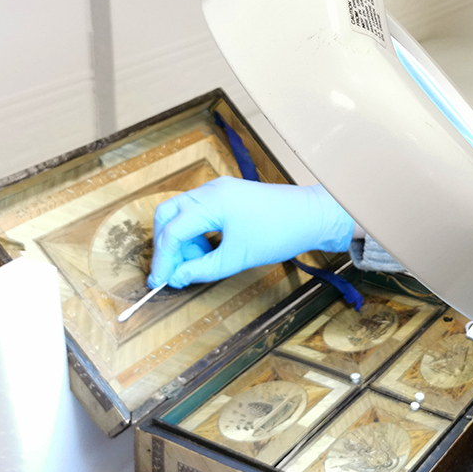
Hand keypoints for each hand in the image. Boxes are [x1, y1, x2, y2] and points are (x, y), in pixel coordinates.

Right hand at [148, 177, 353, 289]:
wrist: (314, 216)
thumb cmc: (280, 233)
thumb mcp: (237, 258)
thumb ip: (201, 269)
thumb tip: (176, 278)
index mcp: (211, 201)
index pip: (171, 231)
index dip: (162, 259)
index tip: (158, 282)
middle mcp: (211, 190)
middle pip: (168, 215)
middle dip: (165, 245)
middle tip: (172, 271)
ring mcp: (219, 190)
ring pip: (182, 213)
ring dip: (182, 239)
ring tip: (196, 263)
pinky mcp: (228, 195)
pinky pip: (199, 211)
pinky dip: (196, 232)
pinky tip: (208, 250)